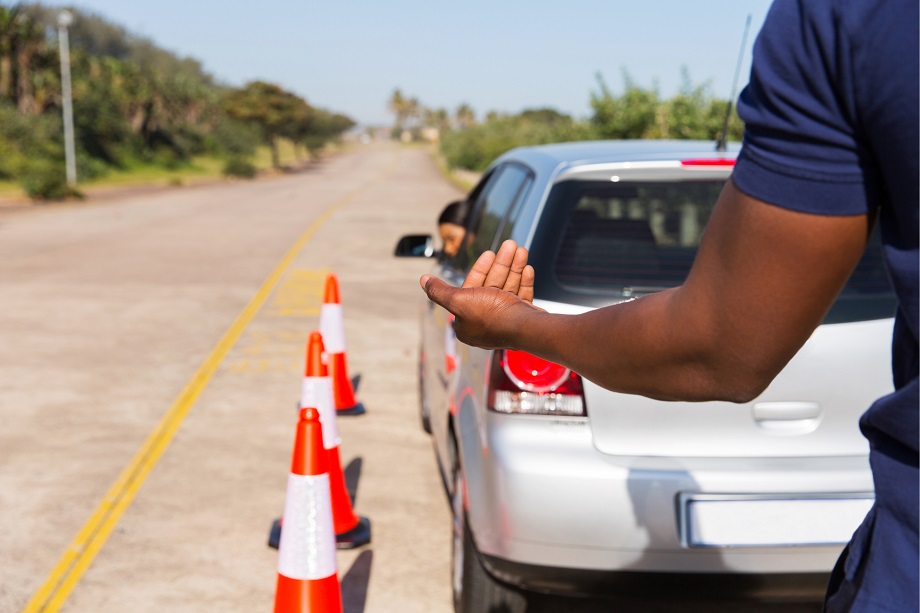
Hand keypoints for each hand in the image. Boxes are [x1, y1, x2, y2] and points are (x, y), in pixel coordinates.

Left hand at [420, 240, 540, 348]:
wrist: (527, 329)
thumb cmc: (492, 315)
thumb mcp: (458, 300)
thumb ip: (439, 291)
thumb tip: (423, 280)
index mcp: (467, 322)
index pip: (471, 288)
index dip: (480, 269)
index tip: (489, 253)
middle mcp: (485, 322)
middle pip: (492, 285)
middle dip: (502, 263)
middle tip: (510, 244)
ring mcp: (505, 321)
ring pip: (508, 288)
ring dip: (514, 267)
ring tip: (521, 249)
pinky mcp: (522, 319)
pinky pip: (521, 296)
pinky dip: (523, 281)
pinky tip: (527, 267)